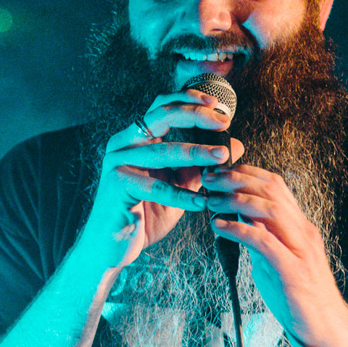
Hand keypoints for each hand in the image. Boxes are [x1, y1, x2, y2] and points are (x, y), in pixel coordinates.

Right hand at [77, 90, 245, 268]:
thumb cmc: (145, 214)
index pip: (162, 107)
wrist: (113, 246)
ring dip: (195, 153)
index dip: (189, 100)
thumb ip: (201, 165)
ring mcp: (117, 163)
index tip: (218, 107)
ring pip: (161, 151)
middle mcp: (123, 144)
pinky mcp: (116, 186)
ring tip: (221, 156)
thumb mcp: (178, 186)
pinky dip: (182, 196)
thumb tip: (234, 145)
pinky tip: (202, 202)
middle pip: (160, 116)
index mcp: (135, 138)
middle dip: (195, 116)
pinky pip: (156, 188)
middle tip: (222, 123)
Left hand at [202, 164, 347, 346]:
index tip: (220, 171)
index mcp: (299, 226)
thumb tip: (236, 217)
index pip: (275, 185)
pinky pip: (264, 242)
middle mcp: (302, 232)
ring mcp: (300, 251)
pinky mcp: (292, 272)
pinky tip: (219, 227)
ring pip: (269, 210)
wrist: (326, 329)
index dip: (246, 172)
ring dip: (235, 200)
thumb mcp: (275, 257)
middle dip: (236, 179)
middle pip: (271, 190)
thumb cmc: (298, 295)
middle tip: (208, 178)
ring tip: (210, 200)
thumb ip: (261, 236)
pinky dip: (239, 229)